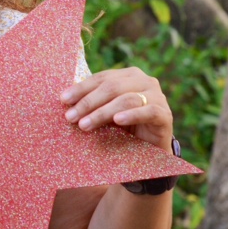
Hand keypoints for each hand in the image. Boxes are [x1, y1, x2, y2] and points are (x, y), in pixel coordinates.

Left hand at [59, 67, 173, 149]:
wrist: (149, 152)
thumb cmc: (124, 130)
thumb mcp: (106, 114)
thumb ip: (92, 104)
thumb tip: (63, 100)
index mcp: (128, 75)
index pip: (101, 78)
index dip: (81, 88)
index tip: (63, 100)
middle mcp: (144, 81)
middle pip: (112, 87)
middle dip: (88, 102)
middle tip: (70, 117)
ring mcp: (157, 96)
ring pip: (126, 99)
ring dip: (102, 112)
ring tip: (84, 125)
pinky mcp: (165, 114)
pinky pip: (148, 111)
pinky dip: (131, 115)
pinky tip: (118, 121)